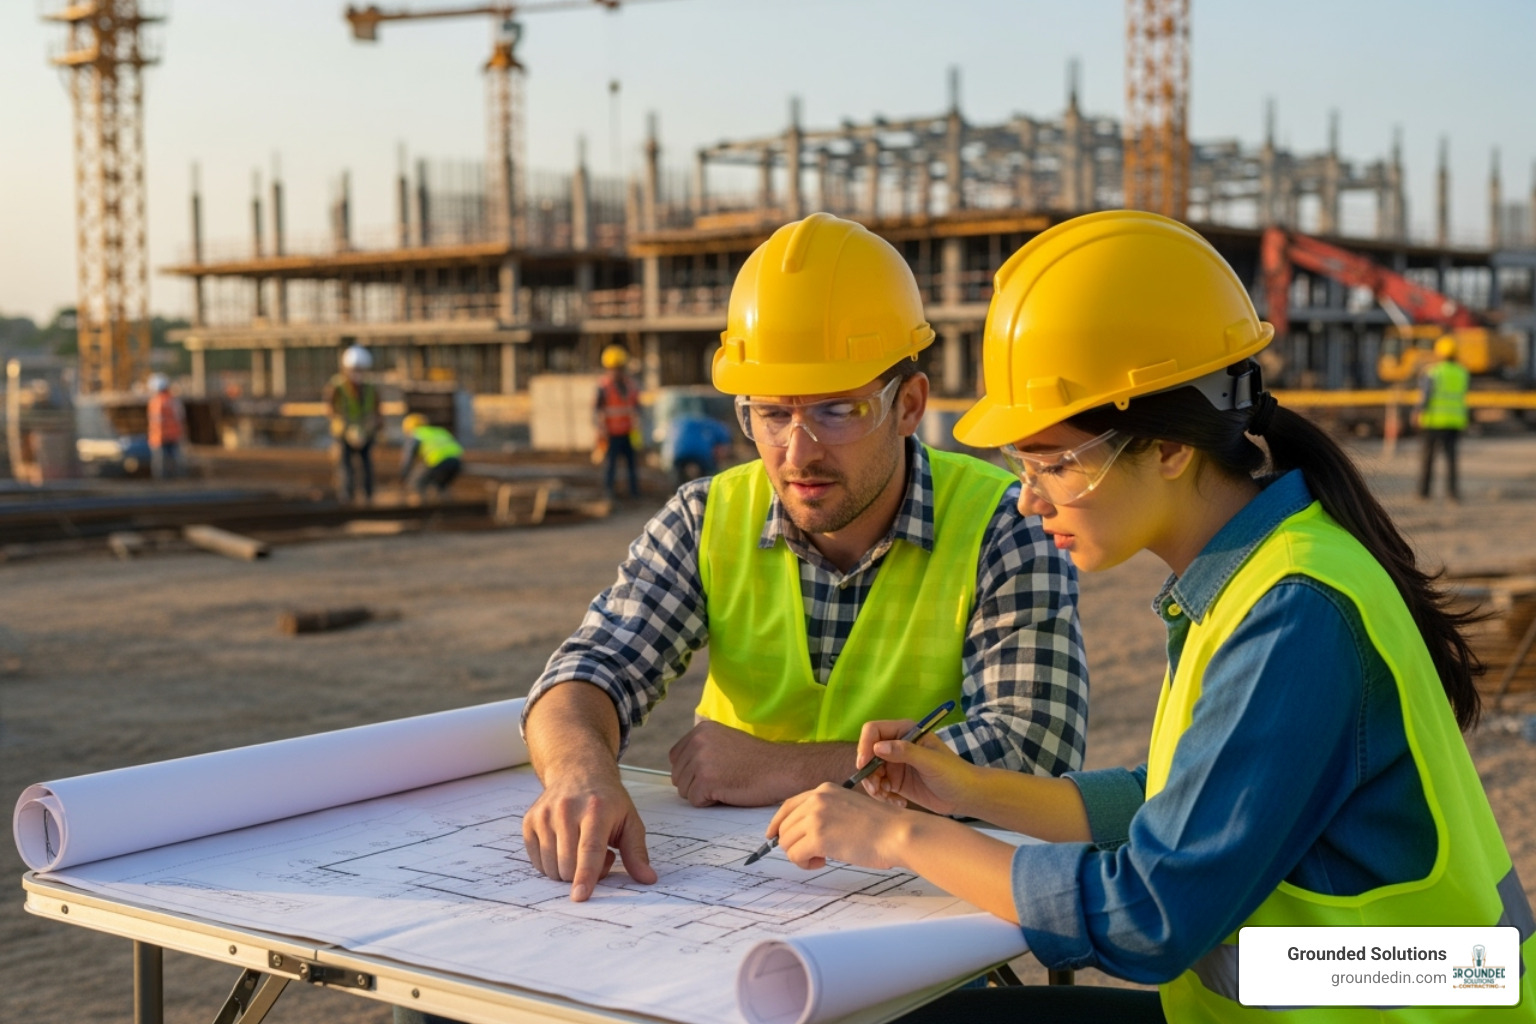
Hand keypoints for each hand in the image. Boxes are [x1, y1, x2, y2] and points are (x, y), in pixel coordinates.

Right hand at [521, 766, 657, 901]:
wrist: (578, 772)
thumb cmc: (608, 801)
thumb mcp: (630, 821)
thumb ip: (637, 852)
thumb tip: (648, 879)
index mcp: (596, 810)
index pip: (589, 849)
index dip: (585, 875)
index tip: (580, 896)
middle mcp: (566, 810)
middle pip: (568, 865)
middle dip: (583, 874)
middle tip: (598, 854)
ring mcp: (544, 815)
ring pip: (551, 867)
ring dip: (567, 870)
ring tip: (580, 847)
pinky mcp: (529, 821)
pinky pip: (537, 862)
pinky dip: (552, 864)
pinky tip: (564, 845)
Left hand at [668, 720, 801, 806]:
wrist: (780, 769)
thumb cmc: (757, 760)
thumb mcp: (725, 741)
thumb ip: (702, 748)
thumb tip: (679, 768)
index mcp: (701, 729)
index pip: (675, 757)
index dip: (691, 771)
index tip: (713, 772)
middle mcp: (698, 741)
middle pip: (678, 775)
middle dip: (696, 783)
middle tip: (723, 779)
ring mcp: (701, 760)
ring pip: (684, 790)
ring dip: (703, 793)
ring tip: (726, 784)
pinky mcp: (706, 779)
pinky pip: (695, 800)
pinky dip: (710, 802)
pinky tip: (728, 791)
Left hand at [767, 783, 912, 870]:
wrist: (897, 833)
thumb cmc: (880, 827)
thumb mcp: (847, 808)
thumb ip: (824, 814)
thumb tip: (800, 833)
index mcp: (824, 790)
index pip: (788, 806)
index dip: (777, 824)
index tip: (772, 837)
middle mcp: (816, 799)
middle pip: (784, 827)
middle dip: (795, 844)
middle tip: (815, 854)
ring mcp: (816, 817)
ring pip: (786, 843)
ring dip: (801, 856)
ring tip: (822, 858)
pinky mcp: (818, 837)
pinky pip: (795, 856)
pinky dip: (805, 864)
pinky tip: (822, 862)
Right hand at [854, 719, 977, 816]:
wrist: (965, 796)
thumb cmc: (953, 773)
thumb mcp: (931, 761)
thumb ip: (906, 752)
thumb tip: (878, 747)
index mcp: (905, 731)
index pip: (874, 731)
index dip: (865, 746)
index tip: (864, 765)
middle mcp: (896, 745)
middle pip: (868, 753)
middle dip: (868, 772)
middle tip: (877, 789)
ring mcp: (895, 764)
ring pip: (871, 772)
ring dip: (874, 786)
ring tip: (889, 798)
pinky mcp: (896, 782)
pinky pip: (879, 787)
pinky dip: (883, 796)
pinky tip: (899, 803)